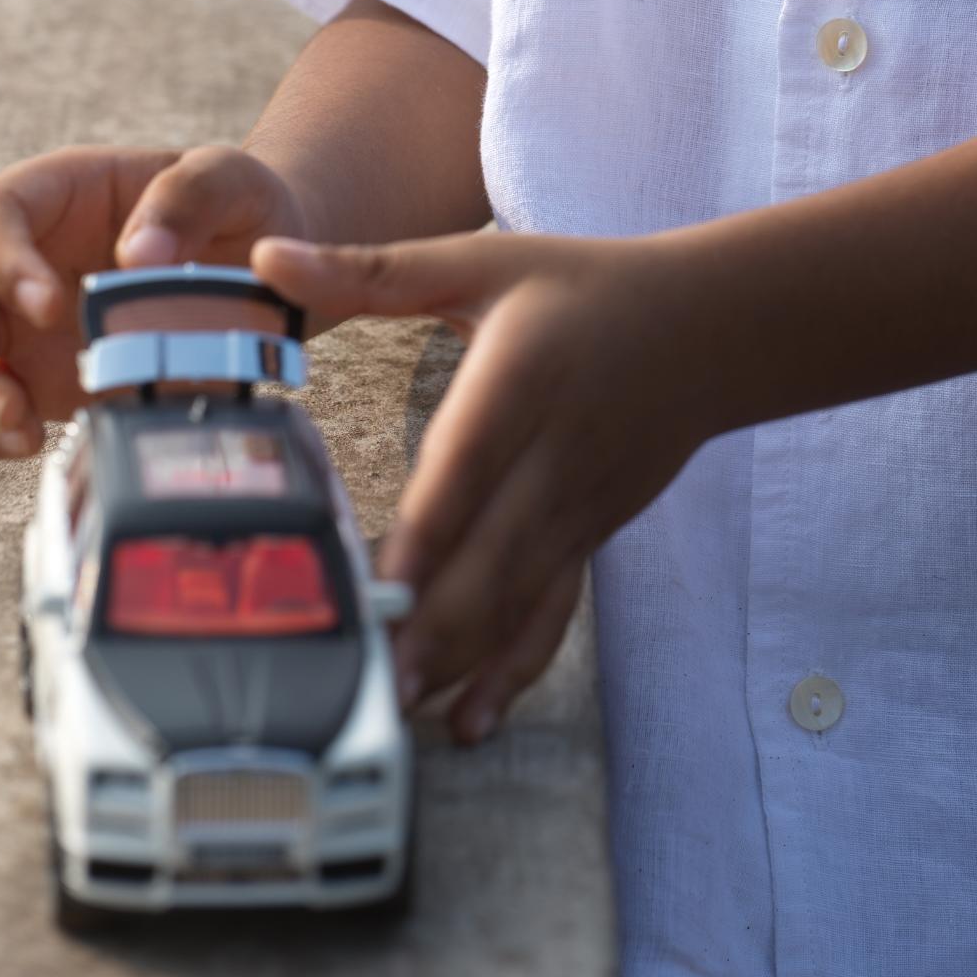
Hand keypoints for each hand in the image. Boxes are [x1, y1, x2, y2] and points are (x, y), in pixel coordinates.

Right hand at [0, 140, 299, 456]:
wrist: (259, 272)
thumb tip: (140, 256)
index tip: (51, 306)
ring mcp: (6, 319)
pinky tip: (26, 441)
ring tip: (17, 419)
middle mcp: (11, 253)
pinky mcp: (20, 378)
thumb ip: (191, 197)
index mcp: (54, 191)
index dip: (2, 258)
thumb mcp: (232, 178)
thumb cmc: (237, 208)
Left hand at [255, 227, 716, 742]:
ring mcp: (577, 508)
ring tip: (396, 712)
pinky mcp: (591, 538)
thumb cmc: (583, 287)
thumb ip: (370, 269)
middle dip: (428, 630)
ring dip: (459, 662)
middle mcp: (552, 455)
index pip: (463, 473)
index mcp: (517, 382)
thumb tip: (267, 257)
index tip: (373, 594)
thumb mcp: (479, 261)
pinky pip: (551, 614)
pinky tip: (471, 719)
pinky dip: (512, 671)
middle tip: (364, 686)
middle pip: (487, 560)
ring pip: (516, 601)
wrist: (709, 325)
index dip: (420, 542)